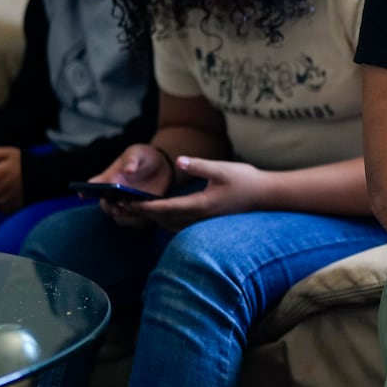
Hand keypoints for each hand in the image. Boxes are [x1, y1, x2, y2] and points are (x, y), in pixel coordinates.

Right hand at [87, 144, 174, 227]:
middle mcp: (114, 193)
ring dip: (123, 215)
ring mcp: (127, 202)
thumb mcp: (137, 153)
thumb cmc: (144, 156)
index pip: (92, 186)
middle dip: (109, 208)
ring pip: (119, 215)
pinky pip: (136, 219)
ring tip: (131, 210)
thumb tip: (128, 170)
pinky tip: (145, 213)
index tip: (84, 194)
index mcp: (109, 178)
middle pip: (105, 205)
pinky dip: (138, 219)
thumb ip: (131, 159)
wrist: (163, 163)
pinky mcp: (141, 208)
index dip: (85, 191)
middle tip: (117, 207)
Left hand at [123, 156, 270, 231]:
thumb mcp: (223, 168)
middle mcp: (199, 218)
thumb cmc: (245, 180)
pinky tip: (159, 214)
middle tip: (120, 208)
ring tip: (134, 211)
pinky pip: (178, 226)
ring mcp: (203, 222)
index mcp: (200, 204)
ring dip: (151, 218)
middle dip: (141, 214)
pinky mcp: (206, 222)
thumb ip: (199, 165)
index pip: (165, 208)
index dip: (145, 207)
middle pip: (163, 219)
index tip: (127, 204)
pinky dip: (164, 221)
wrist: (266, 196)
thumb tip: (180, 160)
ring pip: (169, 225)